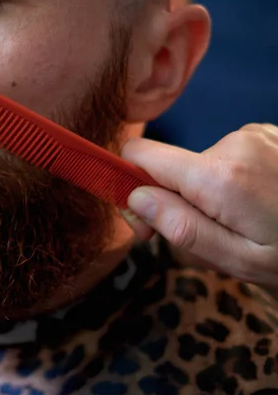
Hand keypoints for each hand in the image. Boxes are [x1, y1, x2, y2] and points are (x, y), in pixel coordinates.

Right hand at [120, 124, 277, 296]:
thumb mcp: (238, 260)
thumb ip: (182, 228)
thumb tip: (134, 197)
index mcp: (219, 175)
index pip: (139, 155)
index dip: (129, 184)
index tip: (144, 217)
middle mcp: (233, 143)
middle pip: (169, 165)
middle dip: (175, 198)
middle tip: (209, 234)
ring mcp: (254, 134)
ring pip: (199, 163)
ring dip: (208, 192)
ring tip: (244, 221)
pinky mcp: (267, 134)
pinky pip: (226, 155)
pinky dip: (230, 178)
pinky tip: (259, 201)